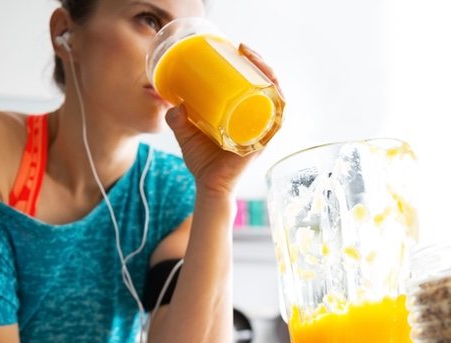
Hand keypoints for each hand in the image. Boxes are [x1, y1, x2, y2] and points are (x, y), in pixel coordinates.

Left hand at [166, 45, 282, 195]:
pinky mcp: (262, 141)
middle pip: (268, 85)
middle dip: (261, 63)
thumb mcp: (186, 134)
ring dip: (269, 75)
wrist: (209, 186)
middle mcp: (257, 120)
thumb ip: (177, 120)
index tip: (239, 49)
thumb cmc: (203, 162)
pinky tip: (271, 85)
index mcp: (243, 115)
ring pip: (275, 96)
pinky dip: (277, 101)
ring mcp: (262, 130)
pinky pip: (277, 118)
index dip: (252, 64)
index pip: (255, 84)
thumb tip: (172, 104)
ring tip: (253, 59)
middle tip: (244, 50)